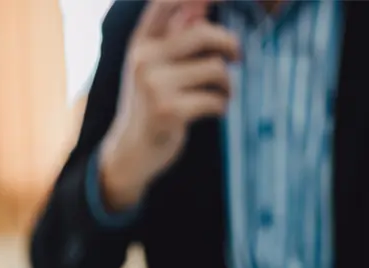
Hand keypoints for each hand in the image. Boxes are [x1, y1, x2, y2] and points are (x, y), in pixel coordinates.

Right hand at [99, 0, 238, 208]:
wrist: (130, 151)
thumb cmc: (148, 106)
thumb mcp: (154, 67)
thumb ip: (174, 37)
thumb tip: (202, 5)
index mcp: (140, 42)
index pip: (167, 2)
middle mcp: (144, 59)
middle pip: (202, 33)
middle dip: (230, 44)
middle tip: (238, 57)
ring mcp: (154, 85)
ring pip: (215, 68)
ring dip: (228, 84)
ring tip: (224, 94)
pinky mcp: (169, 111)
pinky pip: (215, 99)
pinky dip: (223, 105)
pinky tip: (217, 111)